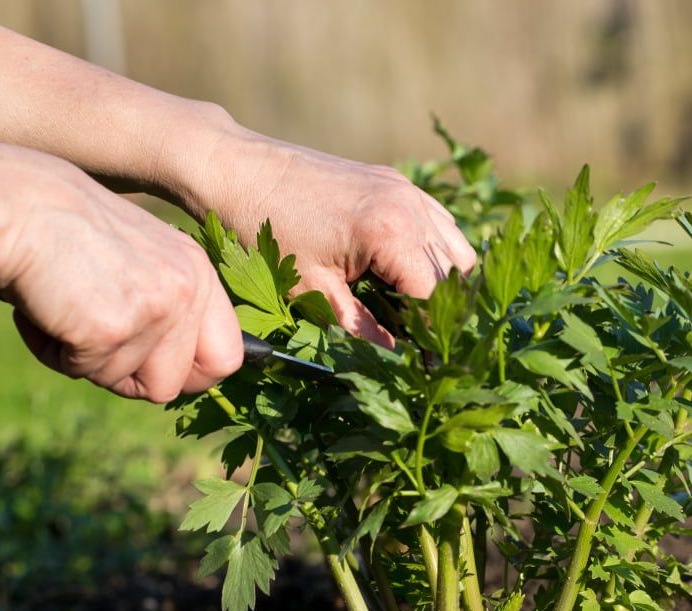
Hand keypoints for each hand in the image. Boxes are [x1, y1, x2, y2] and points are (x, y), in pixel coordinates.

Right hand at [0, 143, 243, 401]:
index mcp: (197, 272)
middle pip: (174, 385)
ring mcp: (155, 311)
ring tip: (64, 309)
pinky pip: (83, 370)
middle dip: (130, 379)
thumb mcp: (140, 257)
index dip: (190, 377)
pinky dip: (53, 350)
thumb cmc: (64, 230)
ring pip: (125, 383)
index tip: (155, 371)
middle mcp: (186, 290)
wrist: (14, 205)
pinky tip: (43, 308)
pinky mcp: (112, 329)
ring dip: (88, 361)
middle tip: (95, 343)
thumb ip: (166, 303)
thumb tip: (183, 368)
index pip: (228, 357)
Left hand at [179, 124, 476, 347]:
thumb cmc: (264, 229)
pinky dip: (434, 252)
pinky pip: (438, 223)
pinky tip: (406, 273)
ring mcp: (406, 190)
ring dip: (443, 282)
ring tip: (413, 310)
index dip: (431, 334)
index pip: (435, 296)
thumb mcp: (308, 290)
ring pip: (455, 248)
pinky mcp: (395, 182)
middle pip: (453, 275)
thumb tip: (392, 357)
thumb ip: (357, 327)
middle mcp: (409, 207)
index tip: (424, 361)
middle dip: (440, 312)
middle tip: (418, 342)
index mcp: (391, 233)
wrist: (236, 168)